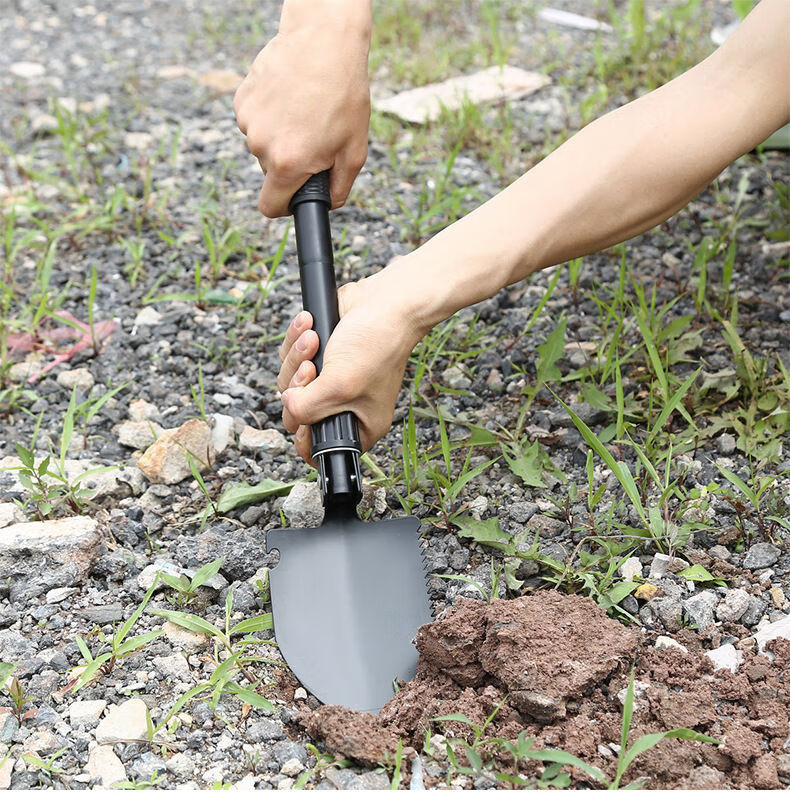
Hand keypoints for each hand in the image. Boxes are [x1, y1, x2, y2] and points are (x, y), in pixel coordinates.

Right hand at [233, 1, 371, 217]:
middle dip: (290, 161)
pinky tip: (289, 97)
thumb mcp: (354, 151)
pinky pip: (255, 121)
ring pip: (263, 144)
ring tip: (304, 111)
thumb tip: (328, 204)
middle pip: (270, 171)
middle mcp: (261, 145)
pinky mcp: (241, 99)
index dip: (284, 206)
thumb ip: (339, 188)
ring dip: (280, 135)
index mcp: (288, 164)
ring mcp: (248, 121)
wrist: (324, 41)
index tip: (294, 197)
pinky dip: (270, 114)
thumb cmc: (344, 96)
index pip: (270, 206)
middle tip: (314, 135)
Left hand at [277, 270, 424, 461]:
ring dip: (297, 356)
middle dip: (299, 385)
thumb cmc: (376, 345)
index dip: (304, 435)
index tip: (303, 415)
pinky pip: (291, 356)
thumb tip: (288, 405)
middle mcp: (344, 405)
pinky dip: (296, 339)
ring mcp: (330, 380)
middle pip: (297, 411)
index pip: (320, 448)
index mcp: (359, 424)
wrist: (385, 302)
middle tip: (313, 368)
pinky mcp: (320, 355)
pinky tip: (310, 326)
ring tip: (314, 340)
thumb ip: (306, 408)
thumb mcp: (338, 387)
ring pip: (291, 382)